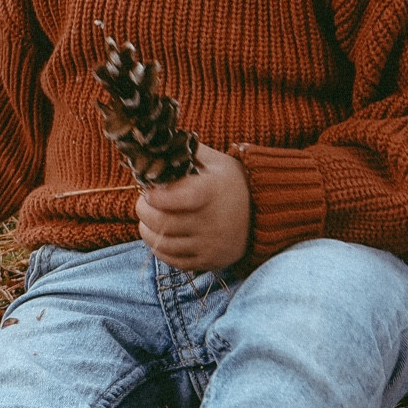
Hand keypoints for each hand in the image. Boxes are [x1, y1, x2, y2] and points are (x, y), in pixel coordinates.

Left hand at [136, 144, 250, 271]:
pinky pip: (173, 261)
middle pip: (163, 223)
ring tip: (147, 219)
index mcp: (212, 192)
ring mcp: (210, 244)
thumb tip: (158, 146)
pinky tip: (159, 236)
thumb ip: (188, 152)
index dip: (157, 196)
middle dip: (144, 211)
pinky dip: (159, 249)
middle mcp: (212, 221)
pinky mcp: (208, 261)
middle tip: (143, 202)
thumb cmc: (233, 182)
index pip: (179, 198)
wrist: (264, 212)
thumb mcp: (216, 162)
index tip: (148, 190)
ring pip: (163, 244)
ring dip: (147, 230)